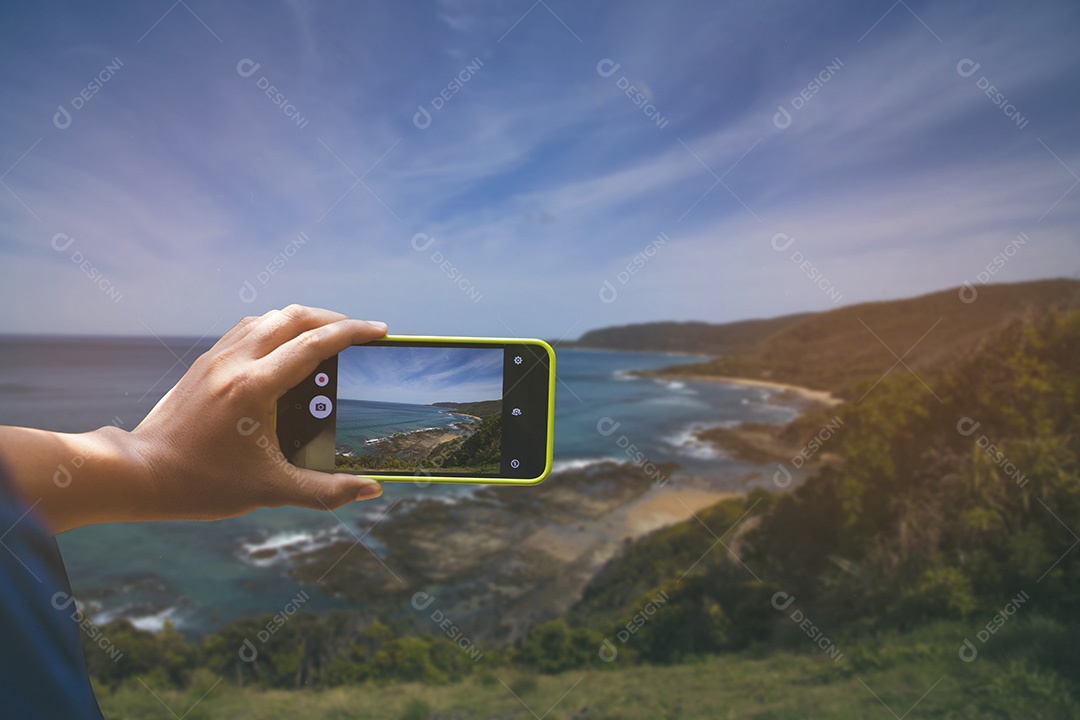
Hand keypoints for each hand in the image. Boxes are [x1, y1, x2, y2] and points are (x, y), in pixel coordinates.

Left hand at [0, 305, 387, 532]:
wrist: (139, 473)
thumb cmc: (201, 484)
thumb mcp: (270, 490)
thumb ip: (326, 490)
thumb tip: (370, 490)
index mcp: (254, 388)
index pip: (314, 343)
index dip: (353, 333)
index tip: (380, 330)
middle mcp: (235, 362)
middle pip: (293, 317)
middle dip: (333, 319)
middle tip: (359, 333)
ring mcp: (216, 358)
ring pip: (268, 317)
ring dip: (302, 320)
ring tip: (326, 338)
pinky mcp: (203, 363)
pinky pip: (247, 329)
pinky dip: (275, 328)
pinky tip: (284, 350)